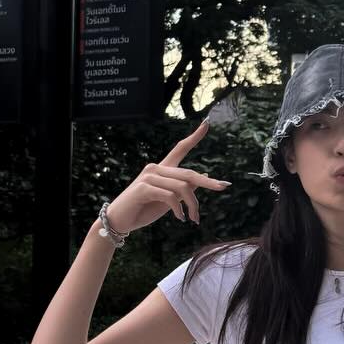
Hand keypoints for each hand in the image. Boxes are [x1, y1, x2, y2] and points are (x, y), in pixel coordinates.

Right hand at [104, 120, 225, 232]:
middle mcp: (156, 168)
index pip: (180, 148)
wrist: (121, 220)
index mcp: (163, 169)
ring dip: (193, 205)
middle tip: (223, 187)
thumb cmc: (145, 209)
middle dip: (208, 182)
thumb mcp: (169, 199)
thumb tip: (204, 177)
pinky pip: (170, 196)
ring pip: (182, 187)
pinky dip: (179, 209)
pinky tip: (181, 219)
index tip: (207, 123)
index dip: (194, 136)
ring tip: (194, 219)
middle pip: (189, 173)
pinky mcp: (144, 188)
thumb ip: (183, 188)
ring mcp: (149, 176)